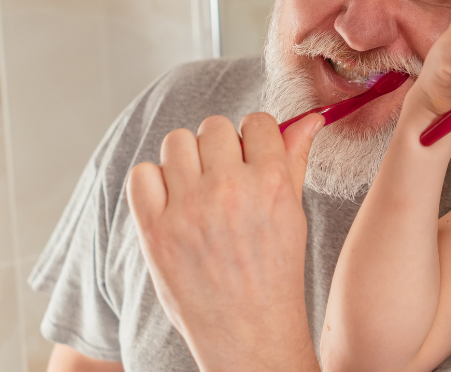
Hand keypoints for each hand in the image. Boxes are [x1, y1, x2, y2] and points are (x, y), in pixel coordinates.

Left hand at [126, 112, 324, 371]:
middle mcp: (229, 190)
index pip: (257, 122)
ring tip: (196, 187)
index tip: (251, 154)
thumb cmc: (275, 273)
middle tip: (223, 175)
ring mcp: (188, 209)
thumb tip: (308, 119)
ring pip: (176, 142)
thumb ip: (295, 160)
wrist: (248, 331)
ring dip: (186, 159)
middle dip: (220, 146)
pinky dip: (153, 181)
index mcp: (271, 183)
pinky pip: (142, 174)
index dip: (254, 137)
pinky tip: (172, 201)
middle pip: (214, 127)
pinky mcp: (155, 229)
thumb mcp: (293, 213)